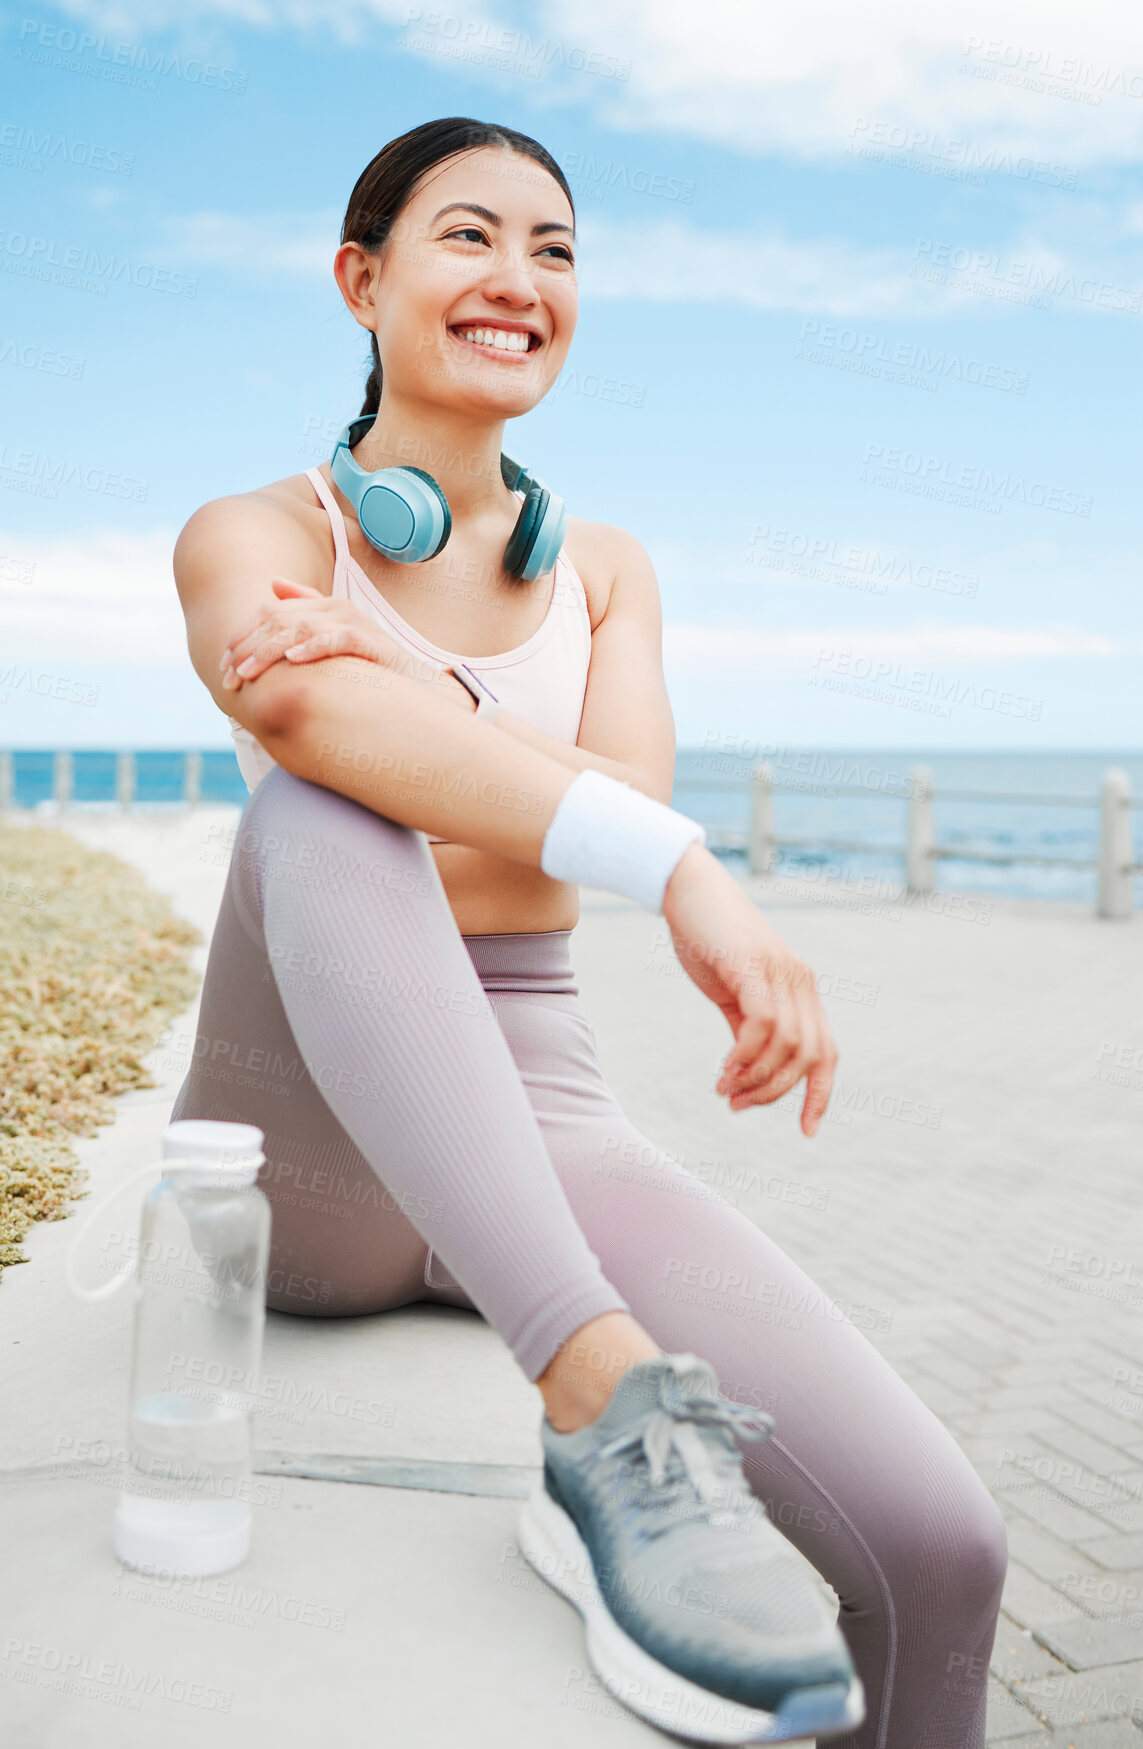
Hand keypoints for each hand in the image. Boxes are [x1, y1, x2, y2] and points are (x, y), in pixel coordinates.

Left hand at [220, 578, 407, 689]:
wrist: (415, 684)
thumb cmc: (367, 664)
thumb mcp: (331, 638)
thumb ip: (304, 611)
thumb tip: (273, 584)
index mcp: (321, 607)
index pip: (270, 612)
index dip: (242, 637)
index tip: (223, 665)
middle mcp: (335, 609)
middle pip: (280, 619)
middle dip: (249, 647)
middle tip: (230, 675)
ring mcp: (355, 623)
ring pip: (302, 628)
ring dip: (271, 651)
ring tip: (250, 672)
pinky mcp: (372, 642)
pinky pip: (338, 639)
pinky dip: (314, 648)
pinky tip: (295, 660)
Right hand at [662, 843, 836, 1137]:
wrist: (686, 887)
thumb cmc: (707, 938)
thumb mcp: (732, 990)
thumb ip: (746, 1026)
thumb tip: (748, 1069)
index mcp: (801, 989)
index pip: (827, 1053)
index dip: (821, 1095)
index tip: (807, 1131)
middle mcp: (800, 981)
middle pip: (810, 1057)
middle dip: (776, 1093)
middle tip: (738, 1105)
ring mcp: (780, 971)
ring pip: (787, 1046)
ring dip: (755, 1079)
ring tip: (724, 1089)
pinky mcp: (753, 965)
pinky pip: (762, 1025)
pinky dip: (745, 1056)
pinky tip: (723, 1070)